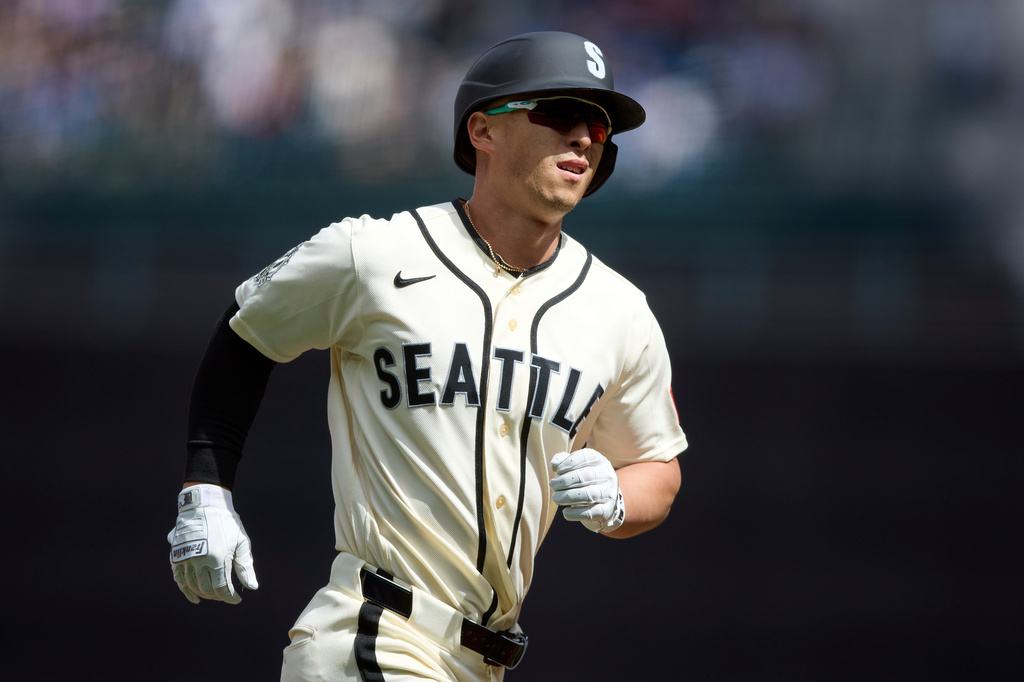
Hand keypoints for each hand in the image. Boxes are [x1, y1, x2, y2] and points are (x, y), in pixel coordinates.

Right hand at [167, 484, 258, 603]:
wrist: (205, 505)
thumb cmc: (227, 523)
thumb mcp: (241, 542)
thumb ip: (245, 566)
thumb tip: (252, 587)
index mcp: (218, 558)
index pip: (223, 588)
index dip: (230, 597)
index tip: (237, 600)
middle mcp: (200, 561)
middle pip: (208, 590)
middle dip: (219, 596)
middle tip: (227, 595)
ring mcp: (186, 560)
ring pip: (193, 587)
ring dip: (205, 594)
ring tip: (214, 595)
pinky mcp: (176, 557)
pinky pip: (179, 580)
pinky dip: (186, 591)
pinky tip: (195, 598)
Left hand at [548, 449, 624, 532]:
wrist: (605, 500)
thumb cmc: (584, 479)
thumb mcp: (575, 466)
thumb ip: (562, 461)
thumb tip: (554, 465)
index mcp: (599, 460)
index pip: (585, 457)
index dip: (569, 463)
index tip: (558, 470)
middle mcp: (607, 475)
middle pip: (587, 475)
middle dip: (566, 481)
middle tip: (553, 486)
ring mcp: (609, 493)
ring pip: (590, 494)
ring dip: (569, 496)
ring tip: (556, 498)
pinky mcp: (607, 511)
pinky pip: (593, 512)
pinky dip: (577, 513)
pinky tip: (565, 512)